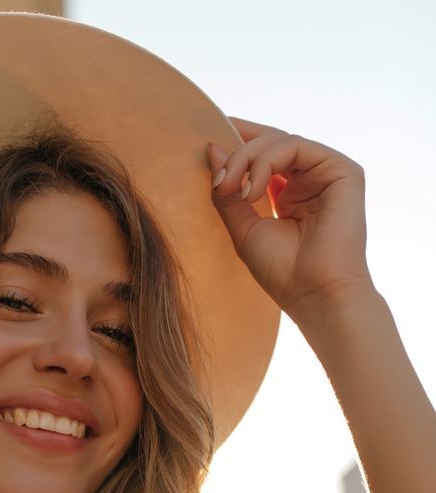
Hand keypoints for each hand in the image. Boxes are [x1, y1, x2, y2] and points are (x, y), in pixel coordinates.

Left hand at [208, 118, 375, 325]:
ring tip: (229, 187)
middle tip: (217, 179)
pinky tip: (251, 190)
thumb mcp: (243, 229)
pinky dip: (266, 162)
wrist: (314, 295)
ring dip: (246, 159)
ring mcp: (327, 173)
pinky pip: (295, 146)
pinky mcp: (342, 171)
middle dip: (238, 152)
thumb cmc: (282, 271)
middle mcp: (311, 180)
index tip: (207, 140)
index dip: (238, 142)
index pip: (265, 155)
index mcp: (292, 193)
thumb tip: (212, 149)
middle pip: (271, 143)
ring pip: (280, 141)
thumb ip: (227, 192)